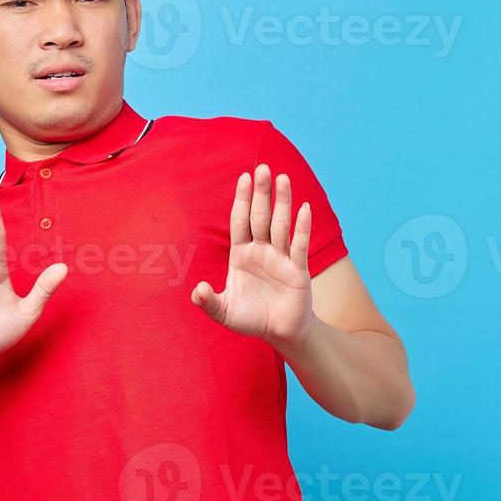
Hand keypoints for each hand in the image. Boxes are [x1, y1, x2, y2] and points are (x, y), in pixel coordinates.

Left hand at [190, 163, 314, 347]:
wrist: (279, 333)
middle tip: (262, 168)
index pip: (240, 222)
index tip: (243, 178)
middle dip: (261, 194)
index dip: (242, 201)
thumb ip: (209, 302)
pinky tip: (304, 208)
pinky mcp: (298, 271)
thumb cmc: (251, 319)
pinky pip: (299, 246)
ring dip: (282, 202)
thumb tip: (196, 290)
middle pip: (260, 217)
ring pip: (280, 226)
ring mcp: (281, 259)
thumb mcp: (225, 313)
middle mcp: (261, 251)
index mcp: (241, 255)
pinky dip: (302, 228)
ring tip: (282, 178)